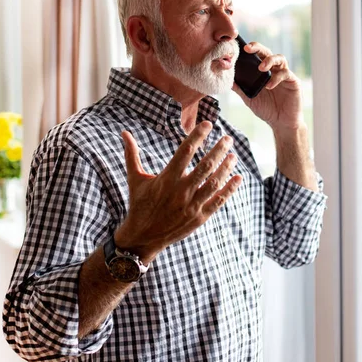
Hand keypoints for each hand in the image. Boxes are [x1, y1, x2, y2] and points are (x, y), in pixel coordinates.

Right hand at [115, 121, 241, 262]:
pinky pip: (218, 201)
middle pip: (205, 166)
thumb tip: (124, 132)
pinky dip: (229, 189)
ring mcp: (192, 205)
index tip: (208, 124)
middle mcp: (181, 191)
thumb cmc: (139, 204)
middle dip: (218, 150)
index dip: (197, 136)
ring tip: (233, 155)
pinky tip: (238, 178)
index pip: (185, 151)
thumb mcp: (135, 179)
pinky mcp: (199, 217)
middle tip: (228, 138)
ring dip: (226, 168)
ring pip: (214, 183)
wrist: (143, 237)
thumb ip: (131, 154)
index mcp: (166, 179)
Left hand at [232, 41, 304, 131]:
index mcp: (263, 71)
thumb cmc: (266, 108)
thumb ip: (239, 88)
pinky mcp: (293, 82)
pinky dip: (276, 78)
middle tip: (247, 49)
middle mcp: (274, 69)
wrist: (281, 123)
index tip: (238, 46)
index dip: (249, 48)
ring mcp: (285, 74)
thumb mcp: (249, 97)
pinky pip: (286, 74)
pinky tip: (269, 86)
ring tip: (261, 68)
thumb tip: (225, 79)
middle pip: (267, 52)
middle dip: (257, 48)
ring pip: (280, 59)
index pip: (256, 55)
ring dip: (269, 60)